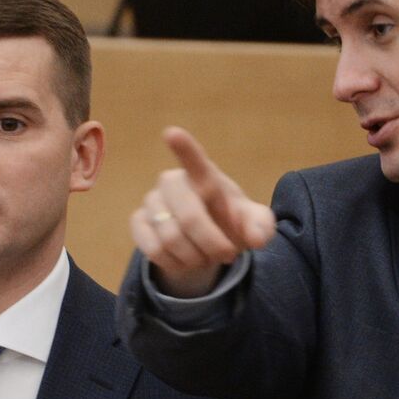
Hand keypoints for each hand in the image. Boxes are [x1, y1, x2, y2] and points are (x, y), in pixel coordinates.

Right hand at [131, 127, 276, 297]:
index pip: (195, 160)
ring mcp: (152, 201)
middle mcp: (173, 182)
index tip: (172, 133)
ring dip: (196, 258)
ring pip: (171, 239)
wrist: (206, 240)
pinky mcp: (138, 221)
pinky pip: (154, 250)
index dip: (184, 148)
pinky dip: (176, 264)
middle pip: (189, 217)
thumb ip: (261, 227)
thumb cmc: (232, 223)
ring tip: (207, 257)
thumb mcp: (254, 225)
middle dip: (212, 244)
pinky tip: (186, 261)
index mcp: (205, 175)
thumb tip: (255, 238)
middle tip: (228, 255)